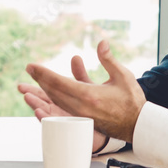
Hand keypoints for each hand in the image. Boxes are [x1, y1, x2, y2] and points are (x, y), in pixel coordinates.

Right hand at [18, 62, 109, 151]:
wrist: (111, 128)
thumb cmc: (100, 108)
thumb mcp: (90, 87)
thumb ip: (81, 75)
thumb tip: (75, 57)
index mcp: (65, 96)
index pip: (50, 86)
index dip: (40, 77)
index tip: (29, 68)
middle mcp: (61, 108)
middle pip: (44, 100)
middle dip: (32, 92)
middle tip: (21, 86)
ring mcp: (63, 119)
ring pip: (47, 112)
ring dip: (36, 104)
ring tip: (27, 96)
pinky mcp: (68, 131)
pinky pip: (55, 125)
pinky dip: (45, 119)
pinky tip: (38, 112)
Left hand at [24, 40, 144, 142]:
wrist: (138, 125)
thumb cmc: (132, 100)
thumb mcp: (123, 76)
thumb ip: (108, 59)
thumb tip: (101, 42)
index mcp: (90, 95)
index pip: (59, 82)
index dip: (43, 73)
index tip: (32, 66)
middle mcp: (81, 107)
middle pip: (53, 92)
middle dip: (39, 79)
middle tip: (29, 69)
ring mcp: (81, 116)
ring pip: (56, 101)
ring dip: (43, 90)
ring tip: (34, 80)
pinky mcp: (82, 120)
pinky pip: (62, 108)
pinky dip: (52, 99)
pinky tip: (47, 94)